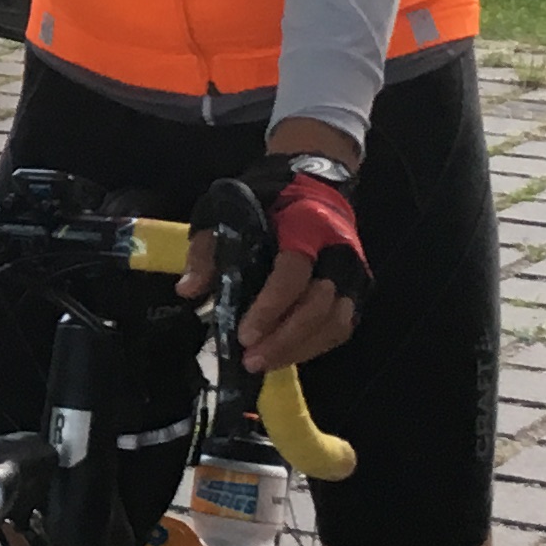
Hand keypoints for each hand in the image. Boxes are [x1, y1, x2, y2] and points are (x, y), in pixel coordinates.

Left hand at [186, 157, 365, 373]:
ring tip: (264, 362)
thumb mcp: (224, 211)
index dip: (271, 306)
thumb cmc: (263, 199)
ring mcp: (352, 272)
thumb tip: (189, 291)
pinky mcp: (356, 290)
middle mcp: (338, 251)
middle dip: (285, 339)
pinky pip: (342, 327)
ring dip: (300, 349)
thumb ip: (207, 250)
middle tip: (251, 360)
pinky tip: (285, 354)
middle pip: (320, 305)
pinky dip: (315, 346)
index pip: (293, 272)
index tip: (244, 335)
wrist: (311, 183)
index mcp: (306, 226)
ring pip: (337, 322)